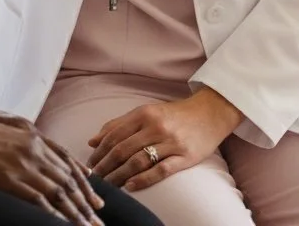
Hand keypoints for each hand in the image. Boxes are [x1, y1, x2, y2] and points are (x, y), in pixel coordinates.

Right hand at [0, 112, 105, 224]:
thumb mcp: (6, 132)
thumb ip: (25, 143)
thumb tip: (37, 158)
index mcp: (33, 137)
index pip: (67, 164)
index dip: (84, 183)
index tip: (96, 199)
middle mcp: (33, 149)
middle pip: (67, 180)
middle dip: (85, 203)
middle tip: (99, 221)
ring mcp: (23, 164)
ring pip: (58, 193)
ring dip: (76, 214)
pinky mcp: (10, 179)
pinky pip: (39, 201)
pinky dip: (53, 215)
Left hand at [86, 88, 242, 191]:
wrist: (209, 113)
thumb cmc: (173, 114)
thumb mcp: (145, 112)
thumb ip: (118, 124)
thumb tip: (92, 141)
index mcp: (143, 113)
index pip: (114, 135)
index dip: (99, 152)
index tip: (89, 165)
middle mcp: (155, 126)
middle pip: (123, 149)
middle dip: (105, 166)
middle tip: (95, 179)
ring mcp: (170, 142)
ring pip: (138, 160)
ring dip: (119, 175)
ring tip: (108, 185)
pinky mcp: (185, 156)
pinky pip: (161, 170)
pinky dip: (143, 179)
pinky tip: (130, 186)